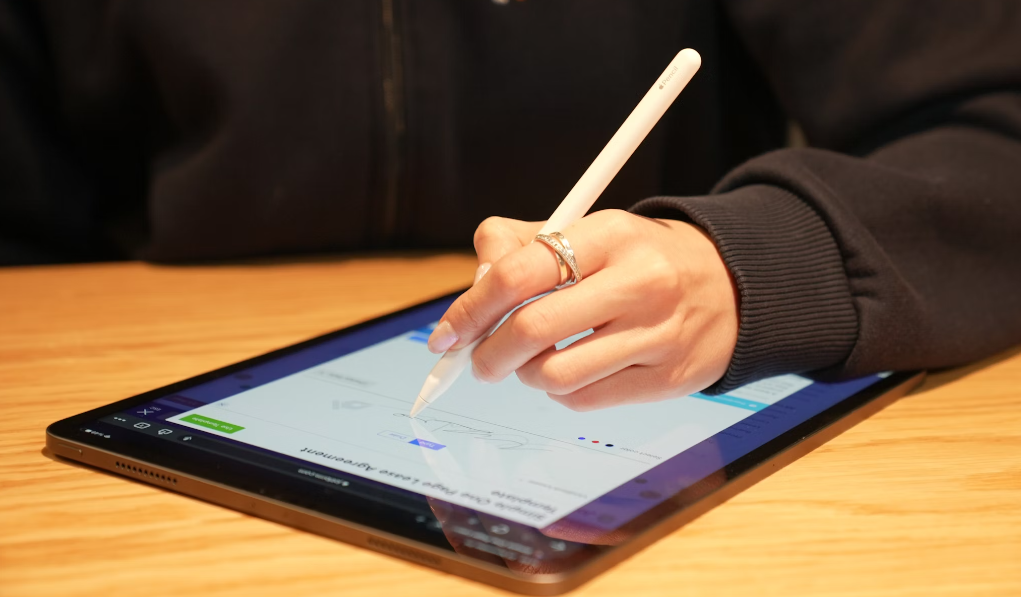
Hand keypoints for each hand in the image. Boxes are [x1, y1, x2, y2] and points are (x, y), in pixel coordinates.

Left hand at [427, 209, 738, 410]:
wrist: (731, 287)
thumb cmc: (638, 260)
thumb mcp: (588, 232)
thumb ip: (519, 245)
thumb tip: (472, 288)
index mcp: (611, 234)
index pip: (518, 273)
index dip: (470, 309)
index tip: (447, 334)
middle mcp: (639, 282)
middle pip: (530, 330)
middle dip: (487, 354)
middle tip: (477, 360)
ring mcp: (657, 334)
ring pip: (554, 375)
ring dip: (525, 375)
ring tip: (531, 363)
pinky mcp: (667, 378)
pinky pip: (584, 401)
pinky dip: (560, 393)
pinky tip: (570, 373)